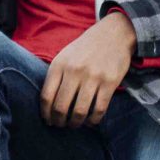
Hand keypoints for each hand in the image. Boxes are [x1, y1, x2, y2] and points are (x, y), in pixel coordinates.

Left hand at [41, 12, 136, 128]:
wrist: (113, 34)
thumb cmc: (85, 49)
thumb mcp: (64, 56)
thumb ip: (55, 76)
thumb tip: (47, 105)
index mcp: (59, 65)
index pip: (46, 97)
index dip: (46, 114)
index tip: (48, 121)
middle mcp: (74, 71)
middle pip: (61, 107)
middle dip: (59, 122)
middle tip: (61, 125)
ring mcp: (93, 77)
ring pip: (80, 111)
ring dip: (76, 123)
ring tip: (75, 124)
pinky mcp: (110, 82)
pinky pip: (99, 109)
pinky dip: (93, 120)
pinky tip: (91, 121)